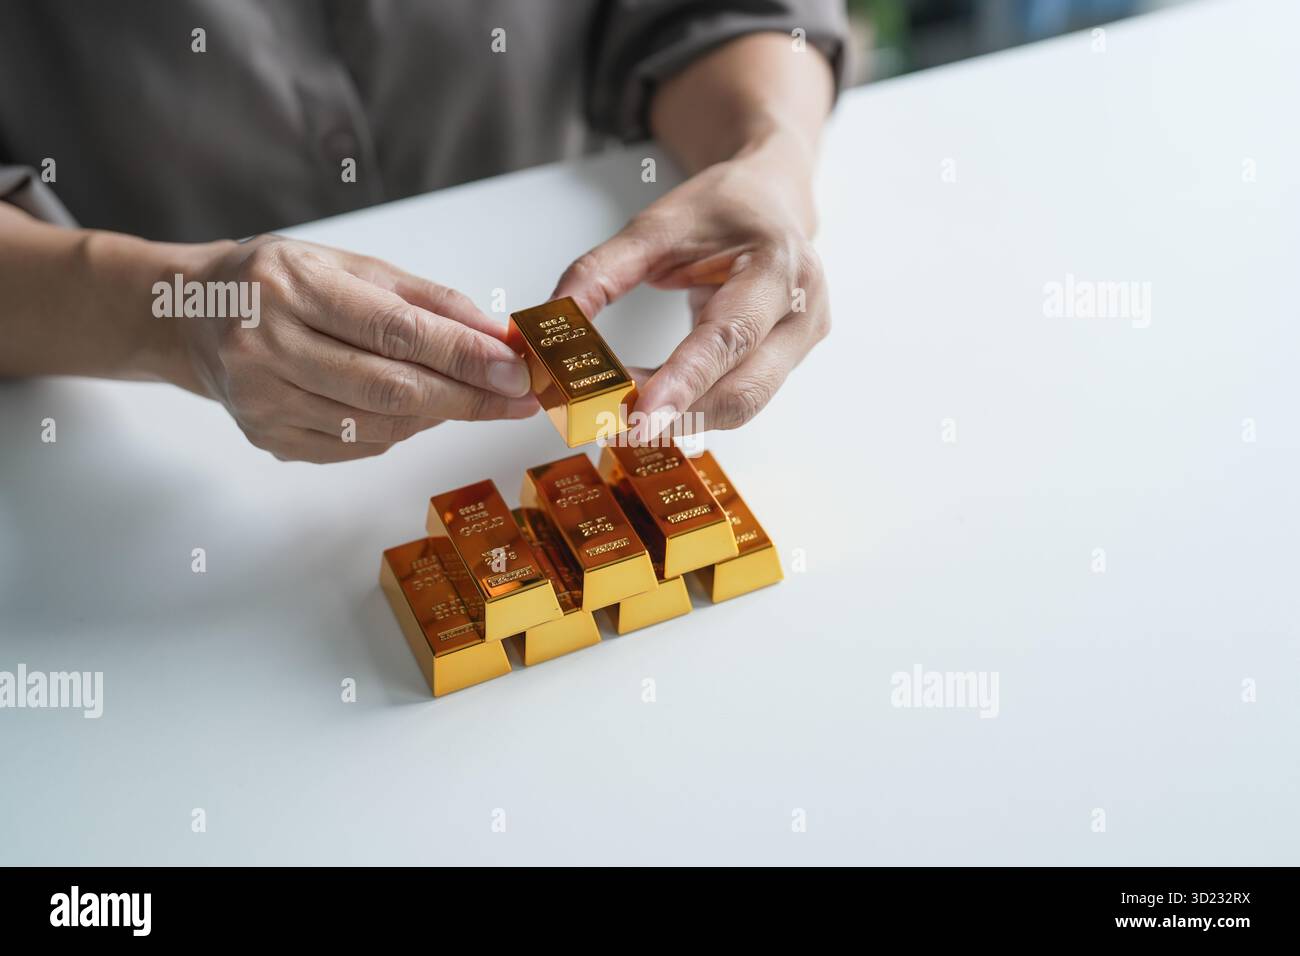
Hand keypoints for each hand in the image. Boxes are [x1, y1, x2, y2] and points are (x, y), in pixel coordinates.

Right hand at [179, 237, 536, 461]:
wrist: (192, 315)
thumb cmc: (281, 282)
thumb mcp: (349, 265)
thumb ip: (426, 300)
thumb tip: (497, 336)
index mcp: (288, 287)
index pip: (394, 331)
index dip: (462, 355)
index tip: (515, 369)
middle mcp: (265, 346)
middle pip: (389, 387)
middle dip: (467, 396)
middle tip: (519, 397)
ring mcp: (262, 401)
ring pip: (378, 425)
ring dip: (439, 415)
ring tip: (474, 397)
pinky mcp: (269, 438)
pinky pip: (358, 446)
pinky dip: (402, 430)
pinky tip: (421, 411)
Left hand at [553, 137, 829, 440]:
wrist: (771, 199)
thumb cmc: (721, 208)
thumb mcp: (654, 226)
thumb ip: (600, 273)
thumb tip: (551, 322)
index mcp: (778, 265)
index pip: (729, 337)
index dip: (684, 382)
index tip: (640, 416)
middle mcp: (802, 310)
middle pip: (741, 389)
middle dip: (675, 413)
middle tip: (611, 423)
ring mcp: (802, 341)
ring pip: (741, 406)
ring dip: (682, 417)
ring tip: (623, 416)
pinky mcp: (790, 362)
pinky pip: (740, 399)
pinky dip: (695, 407)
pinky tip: (655, 406)